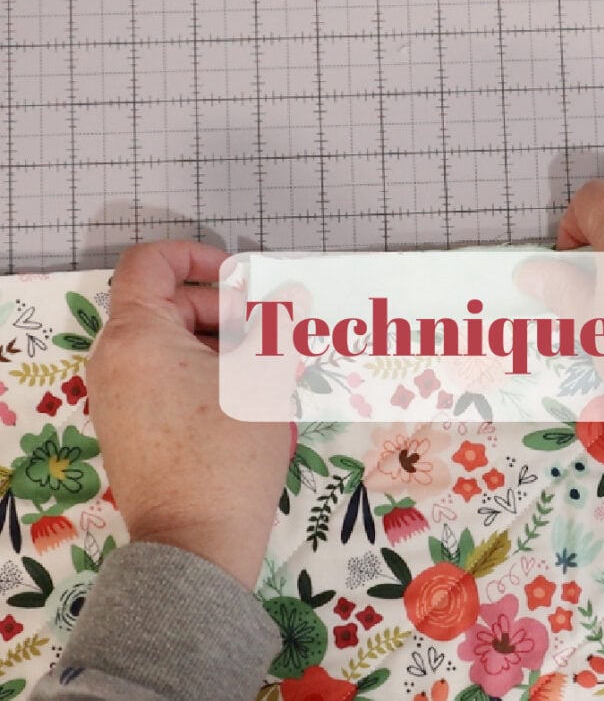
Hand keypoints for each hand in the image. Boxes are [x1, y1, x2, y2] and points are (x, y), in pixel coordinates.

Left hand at [86, 241, 294, 589]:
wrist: (197, 541)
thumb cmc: (228, 451)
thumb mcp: (264, 379)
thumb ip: (279, 327)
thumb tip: (295, 296)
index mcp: (136, 336)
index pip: (150, 263)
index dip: (197, 256)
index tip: (241, 280)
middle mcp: (114, 360)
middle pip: (165, 304)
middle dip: (221, 308)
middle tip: (269, 332)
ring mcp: (118, 396)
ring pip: (169, 343)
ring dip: (218, 342)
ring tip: (265, 368)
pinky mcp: (130, 426)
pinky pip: (164, 376)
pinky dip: (202, 371)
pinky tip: (245, 397)